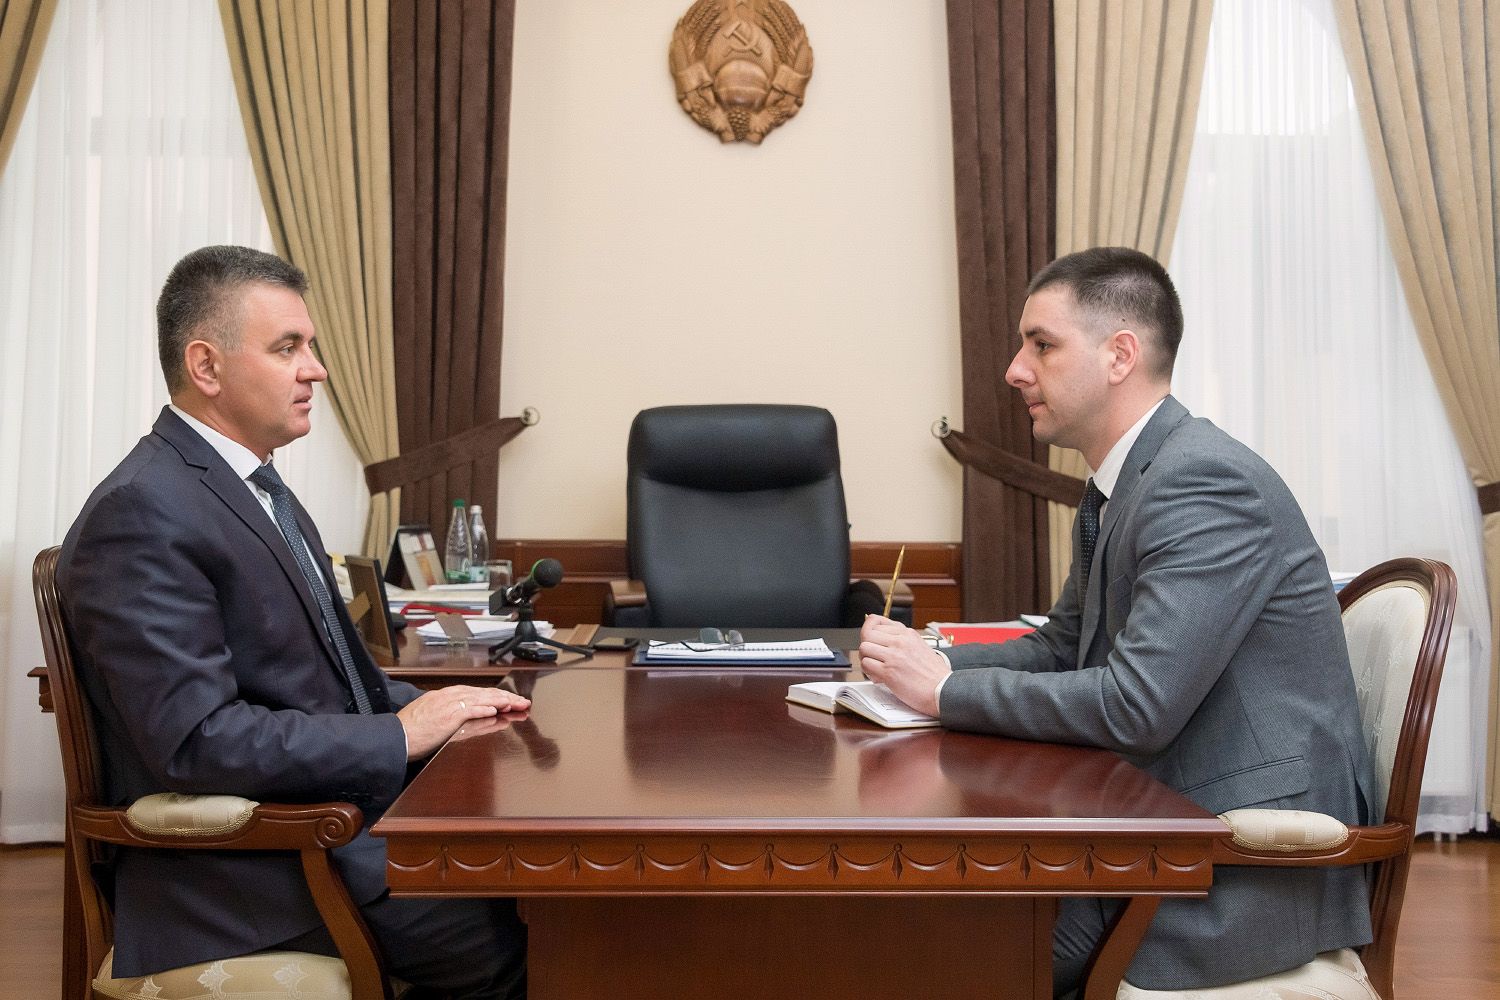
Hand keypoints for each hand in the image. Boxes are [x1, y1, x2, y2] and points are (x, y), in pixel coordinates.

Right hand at [397, 685, 529, 760]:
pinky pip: (469, 710)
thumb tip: (477, 719)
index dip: (497, 697)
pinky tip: (496, 709)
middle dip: (506, 697)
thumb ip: (457, 719)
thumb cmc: (410, 732)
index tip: (511, 701)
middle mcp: (450, 696)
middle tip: (523, 702)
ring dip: (501, 701)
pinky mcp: (447, 715)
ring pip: (481, 699)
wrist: (394, 737)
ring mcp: (449, 704)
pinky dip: (483, 708)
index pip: (478, 694)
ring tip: (517, 704)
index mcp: (446, 696)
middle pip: (484, 694)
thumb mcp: (435, 720)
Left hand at [857, 615, 948, 718]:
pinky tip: (878, 677)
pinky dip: (868, 672)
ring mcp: (894, 656)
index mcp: (908, 634)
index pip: (877, 622)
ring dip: (866, 659)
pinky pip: (866, 665)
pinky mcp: (889, 672)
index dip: (871, 634)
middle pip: (867, 633)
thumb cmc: (934, 675)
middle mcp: (900, 641)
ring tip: (876, 668)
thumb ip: (903, 641)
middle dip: (866, 646)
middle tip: (873, 657)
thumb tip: (884, 639)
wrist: (943, 691)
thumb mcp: (921, 647)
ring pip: (864, 648)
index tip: (873, 642)